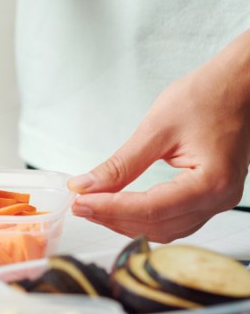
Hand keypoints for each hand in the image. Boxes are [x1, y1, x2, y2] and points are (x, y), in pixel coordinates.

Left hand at [68, 38, 249, 241]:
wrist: (239, 85)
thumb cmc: (208, 96)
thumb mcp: (156, 128)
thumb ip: (120, 164)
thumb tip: (85, 186)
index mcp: (211, 182)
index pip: (150, 209)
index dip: (110, 209)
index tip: (79, 203)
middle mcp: (220, 199)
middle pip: (157, 225)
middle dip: (114, 218)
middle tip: (79, 205)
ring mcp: (218, 201)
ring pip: (165, 228)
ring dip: (127, 222)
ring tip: (94, 206)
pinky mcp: (211, 196)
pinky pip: (175, 219)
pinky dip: (144, 217)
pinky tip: (119, 206)